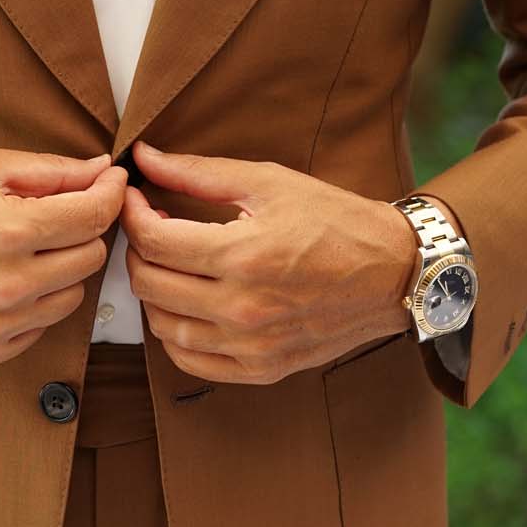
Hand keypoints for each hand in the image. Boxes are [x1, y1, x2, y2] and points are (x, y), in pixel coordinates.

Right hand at [0, 146, 126, 370]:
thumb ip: (47, 171)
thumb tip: (101, 170)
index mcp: (9, 232)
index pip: (95, 216)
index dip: (110, 193)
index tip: (110, 183)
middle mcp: (9, 286)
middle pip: (91, 257)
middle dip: (80, 230)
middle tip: (50, 214)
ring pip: (72, 296)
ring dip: (58, 270)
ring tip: (18, 249)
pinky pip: (39, 327)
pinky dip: (31, 303)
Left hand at [119, 139, 421, 383]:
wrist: (394, 272)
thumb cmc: (337, 222)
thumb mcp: (269, 183)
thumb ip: (199, 173)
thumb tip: (145, 158)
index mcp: (243, 256)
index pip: (153, 241)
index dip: (132, 214)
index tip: (136, 199)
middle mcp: (243, 308)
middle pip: (150, 284)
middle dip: (138, 250)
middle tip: (150, 228)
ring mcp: (251, 345)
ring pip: (162, 327)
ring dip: (153, 293)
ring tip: (169, 265)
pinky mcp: (261, 368)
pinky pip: (191, 361)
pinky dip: (174, 335)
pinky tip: (184, 307)